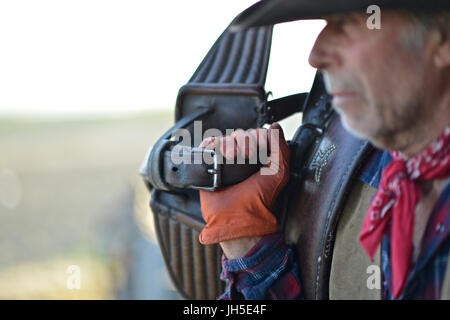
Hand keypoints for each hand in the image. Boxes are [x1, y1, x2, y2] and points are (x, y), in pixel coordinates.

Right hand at [198, 123, 289, 246]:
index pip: (256, 134)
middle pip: (239, 134)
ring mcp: (224, 162)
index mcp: (259, 158)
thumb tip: (276, 127)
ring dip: (228, 142)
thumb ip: (282, 150)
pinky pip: (208, 146)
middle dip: (244, 140)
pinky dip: (210, 143)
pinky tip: (213, 148)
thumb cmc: (260, 199)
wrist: (237, 217)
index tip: (258, 150)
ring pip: (224, 138)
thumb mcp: (279, 173)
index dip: (257, 136)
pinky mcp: (209, 166)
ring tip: (230, 156)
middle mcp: (242, 159)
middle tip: (246, 155)